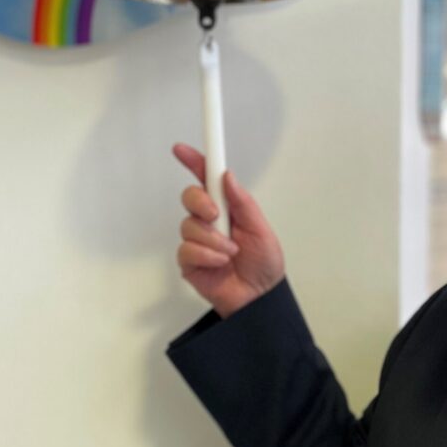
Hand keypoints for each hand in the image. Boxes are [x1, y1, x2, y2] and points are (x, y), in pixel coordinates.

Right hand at [173, 143, 285, 317]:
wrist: (260, 297)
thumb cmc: (264, 264)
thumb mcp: (260, 228)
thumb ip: (243, 202)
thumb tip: (227, 176)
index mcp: (227, 207)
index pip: (206, 179)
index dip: (194, 161)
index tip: (182, 149)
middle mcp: (209, 221)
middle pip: (190, 197)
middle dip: (202, 203)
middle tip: (217, 215)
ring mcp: (197, 241)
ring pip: (189, 225)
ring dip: (213, 239)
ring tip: (230, 252)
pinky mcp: (189, 261)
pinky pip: (187, 249)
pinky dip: (207, 255)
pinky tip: (220, 262)